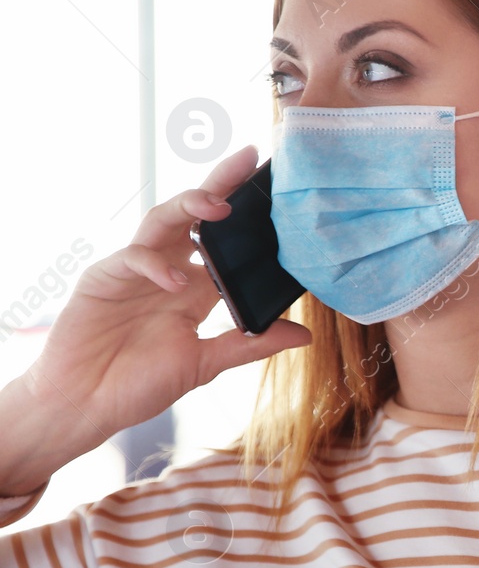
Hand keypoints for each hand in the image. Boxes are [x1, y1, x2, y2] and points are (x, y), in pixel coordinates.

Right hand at [1, 146, 311, 492]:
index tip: (275, 190)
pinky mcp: (103, 278)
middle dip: (219, 186)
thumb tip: (304, 334)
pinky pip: (132, 258)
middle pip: (193, 216)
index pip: (224, 241)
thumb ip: (250, 344)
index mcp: (194, 288)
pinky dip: (156, 264)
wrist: (84, 405)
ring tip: (219, 206)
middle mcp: (166, 270)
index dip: (245, 215)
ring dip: (189, 207)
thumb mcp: (205, 364)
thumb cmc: (138, 384)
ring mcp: (134, 271)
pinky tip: (176, 281)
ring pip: (162, 221)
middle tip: (247, 161)